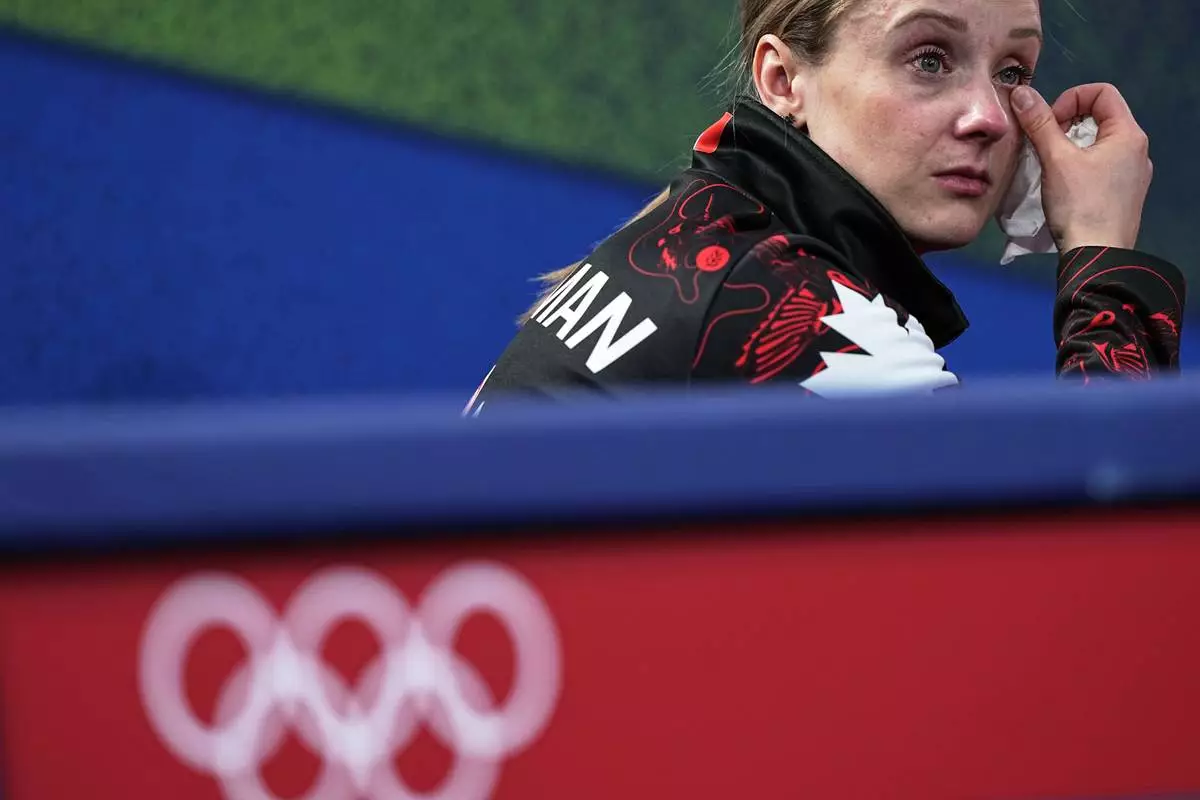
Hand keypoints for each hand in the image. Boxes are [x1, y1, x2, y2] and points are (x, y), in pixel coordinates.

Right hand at [1011, 83, 1151, 252]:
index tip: (1049, 123)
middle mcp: (1136, 150)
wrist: (1097, 255)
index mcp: (1128, 134)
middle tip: (1045, 145)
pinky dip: (1078, 167)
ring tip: (1050, 167)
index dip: (1070, 99)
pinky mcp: (1122, 195)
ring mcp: (1132, 174)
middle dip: (1066, 125)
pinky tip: (1063, 187)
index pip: (1102, 93)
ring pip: (1097, 144)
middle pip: (1099, 118)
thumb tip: (1022, 93)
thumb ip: (1039, 123)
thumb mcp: (1056, 159)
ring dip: (1069, 147)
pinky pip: (1100, 167)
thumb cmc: (1081, 206)